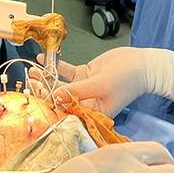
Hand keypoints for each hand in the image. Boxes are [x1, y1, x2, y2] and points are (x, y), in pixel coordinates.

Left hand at [42, 47, 173, 117]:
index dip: (49, 104)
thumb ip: (78, 90)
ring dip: (47, 77)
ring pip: (61, 85)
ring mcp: (85, 88)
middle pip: (60, 97)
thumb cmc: (128, 78)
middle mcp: (87, 102)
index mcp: (93, 112)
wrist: (143, 63)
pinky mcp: (85, 75)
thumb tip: (54, 96)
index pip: (66, 111)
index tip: (35, 94)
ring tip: (33, 70)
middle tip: (31, 80)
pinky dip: (55, 66)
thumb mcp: (102, 85)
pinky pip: (67, 72)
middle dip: (44, 89)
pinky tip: (43, 60)